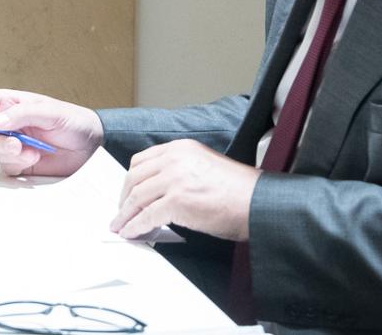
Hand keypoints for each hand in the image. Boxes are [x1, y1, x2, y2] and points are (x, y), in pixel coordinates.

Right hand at [0, 89, 102, 176]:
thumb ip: (21, 114)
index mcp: (8, 104)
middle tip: (16, 144)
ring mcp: (11, 145)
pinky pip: (5, 167)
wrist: (92, 147)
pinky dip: (17, 164)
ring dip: (10, 153)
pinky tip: (35, 159)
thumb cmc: (72, 121)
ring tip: (34, 151)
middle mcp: (5, 124)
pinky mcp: (19, 164)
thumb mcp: (50, 111)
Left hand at [111, 138, 257, 240]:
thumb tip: (158, 191)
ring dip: (125, 215)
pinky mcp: (177, 201)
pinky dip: (135, 227)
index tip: (126, 192)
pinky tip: (132, 233)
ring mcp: (174, 179)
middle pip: (134, 178)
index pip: (142, 161)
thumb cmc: (239, 191)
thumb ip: (179, 171)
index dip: (130, 180)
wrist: (260, 203)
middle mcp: (175, 159)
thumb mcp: (204, 166)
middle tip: (121, 212)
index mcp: (181, 148)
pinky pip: (147, 216)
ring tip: (121, 226)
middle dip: (124, 198)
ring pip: (137, 198)